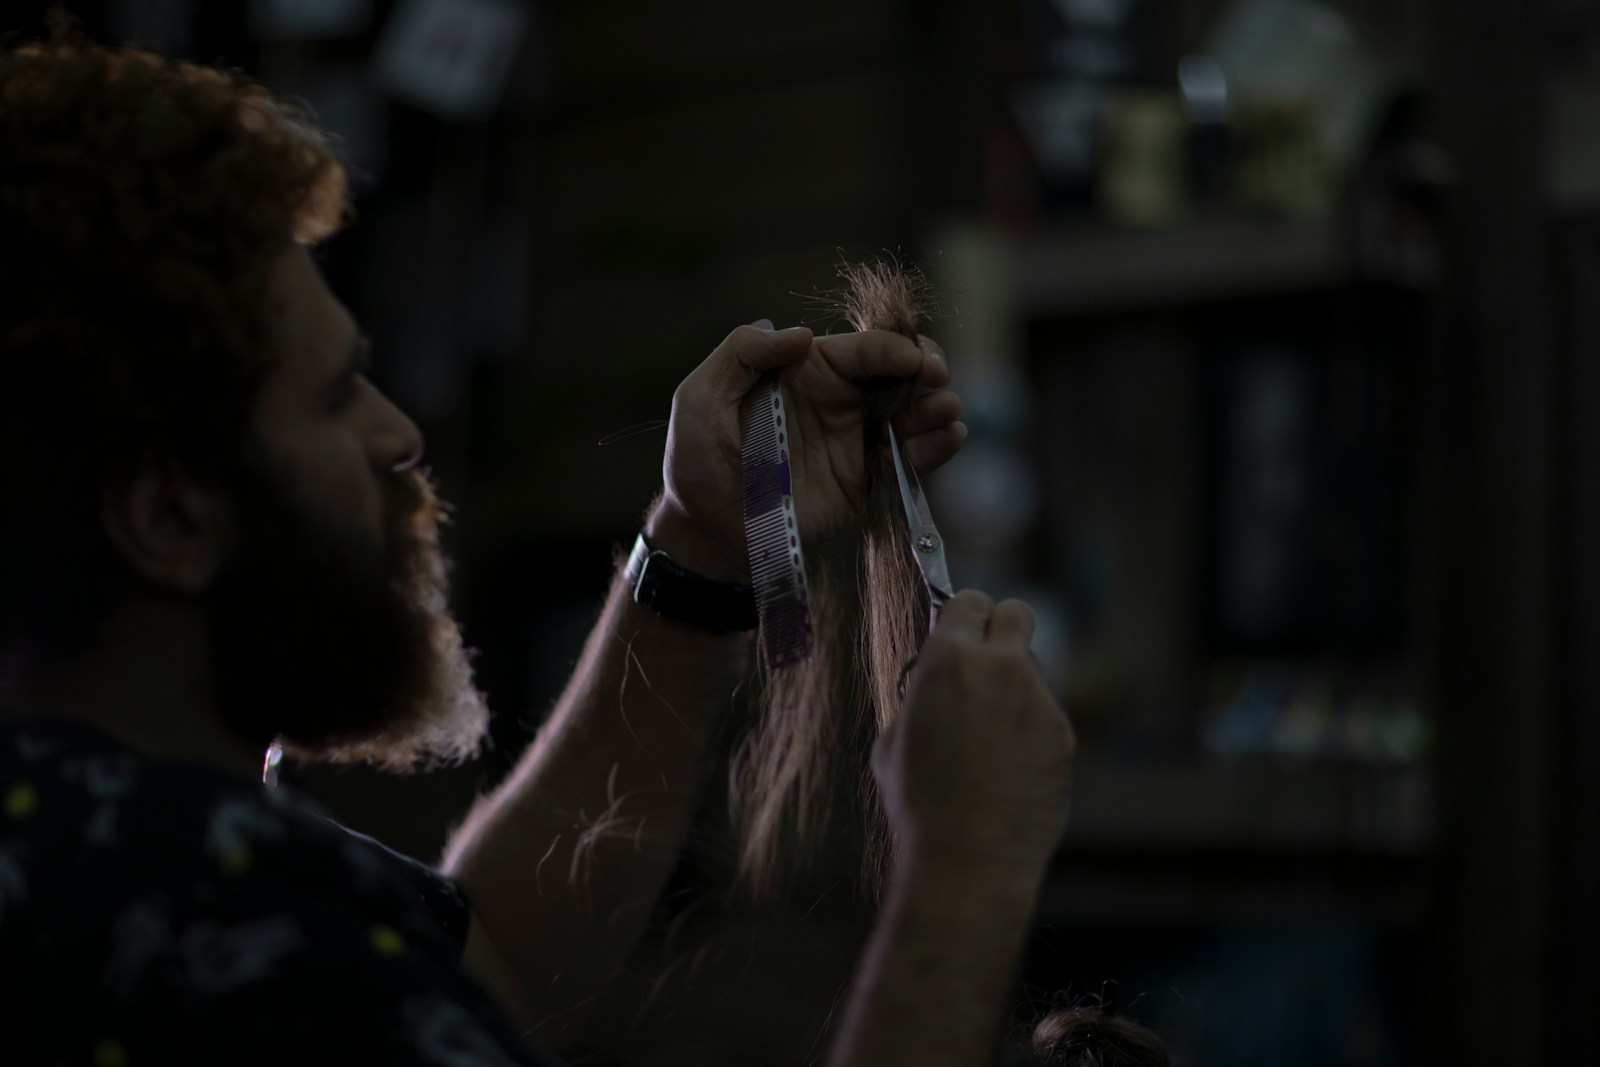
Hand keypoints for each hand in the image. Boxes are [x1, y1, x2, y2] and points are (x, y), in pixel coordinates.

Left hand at [650, 324, 964, 581]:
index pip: (861, 348)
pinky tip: (949, 437)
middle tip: (938, 379)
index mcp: (804, 371)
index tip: (915, 361)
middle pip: (898, 371)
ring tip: (946, 413)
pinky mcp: (866, 480)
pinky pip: (909, 458)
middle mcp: (838, 400)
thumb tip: (803, 334)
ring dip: (937, 406)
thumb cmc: (696, 461)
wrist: (708, 533)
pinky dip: (936, 447)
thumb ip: (742, 353)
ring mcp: (856, 441)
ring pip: (912, 412)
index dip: (894, 347)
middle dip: (927, 366)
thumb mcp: (698, 397)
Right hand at [872, 590, 1074, 872]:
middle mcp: (1002, 667)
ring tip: (987, 740)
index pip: (968, 601)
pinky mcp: (1063, 735)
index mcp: (950, 659)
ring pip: (1031, 672)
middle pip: (1016, 613)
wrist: (969, 859)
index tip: (958, 634)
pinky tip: (1007, 771)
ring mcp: (1040, 700)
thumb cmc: (919, 802)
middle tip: (984, 661)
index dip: (962, 618)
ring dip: (1013, 688)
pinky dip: (1028, 732)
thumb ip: (921, 696)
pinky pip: (1044, 716)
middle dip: (1000, 629)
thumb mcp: (894, 739)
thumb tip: (934, 687)